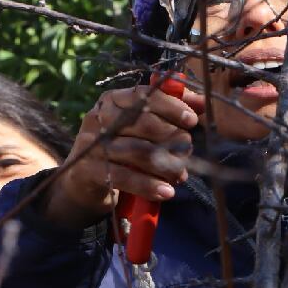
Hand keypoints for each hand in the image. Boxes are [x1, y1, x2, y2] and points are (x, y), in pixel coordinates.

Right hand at [42, 81, 200, 228]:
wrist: (84, 179)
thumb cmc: (121, 146)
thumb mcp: (140, 126)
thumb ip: (170, 111)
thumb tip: (203, 101)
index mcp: (113, 100)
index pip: (144, 95)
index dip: (171, 106)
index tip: (192, 121)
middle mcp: (99, 117)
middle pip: (144, 123)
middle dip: (172, 139)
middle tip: (187, 153)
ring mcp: (91, 144)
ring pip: (138, 151)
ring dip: (166, 165)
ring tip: (180, 175)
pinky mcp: (88, 169)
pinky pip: (124, 176)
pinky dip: (149, 185)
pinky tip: (166, 192)